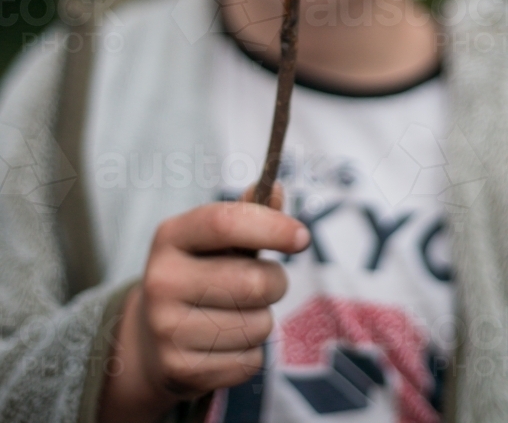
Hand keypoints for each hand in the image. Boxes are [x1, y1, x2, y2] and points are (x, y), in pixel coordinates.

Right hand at [99, 185, 307, 422]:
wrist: (151, 337)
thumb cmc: (199, 273)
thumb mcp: (214, 238)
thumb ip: (248, 213)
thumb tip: (278, 189)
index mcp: (171, 236)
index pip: (225, 223)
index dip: (271, 227)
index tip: (303, 237)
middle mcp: (162, 280)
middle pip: (253, 282)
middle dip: (275, 281)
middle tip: (266, 281)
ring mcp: (166, 328)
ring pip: (257, 325)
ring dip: (263, 319)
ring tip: (239, 312)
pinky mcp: (179, 370)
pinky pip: (249, 361)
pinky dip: (251, 353)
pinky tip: (227, 343)